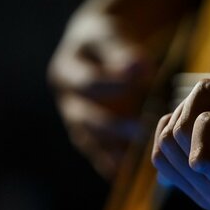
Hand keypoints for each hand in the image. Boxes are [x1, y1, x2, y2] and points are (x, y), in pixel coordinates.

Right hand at [48, 12, 157, 177]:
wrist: (93, 46)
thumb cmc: (104, 37)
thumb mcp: (109, 36)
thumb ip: (120, 51)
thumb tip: (139, 67)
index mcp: (67, 70)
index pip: (87, 82)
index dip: (111, 85)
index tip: (140, 86)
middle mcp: (67, 98)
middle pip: (85, 118)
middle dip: (113, 126)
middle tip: (142, 129)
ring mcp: (76, 117)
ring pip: (89, 139)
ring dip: (111, 150)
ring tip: (132, 163)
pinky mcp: (88, 131)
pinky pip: (96, 150)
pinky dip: (108, 161)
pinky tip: (123, 173)